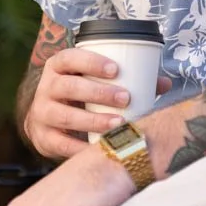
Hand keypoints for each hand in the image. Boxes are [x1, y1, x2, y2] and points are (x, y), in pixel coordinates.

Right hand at [24, 46, 170, 158]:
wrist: (47, 120)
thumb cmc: (80, 94)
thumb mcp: (95, 81)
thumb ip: (128, 80)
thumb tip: (164, 83)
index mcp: (59, 67)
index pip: (69, 58)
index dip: (90, 62)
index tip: (116, 69)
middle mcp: (46, 88)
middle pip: (68, 87)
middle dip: (98, 92)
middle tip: (125, 98)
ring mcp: (41, 113)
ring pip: (64, 115)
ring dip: (93, 120)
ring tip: (119, 123)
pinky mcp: (42, 137)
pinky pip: (61, 144)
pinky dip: (80, 147)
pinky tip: (99, 148)